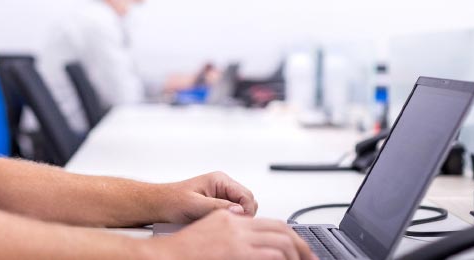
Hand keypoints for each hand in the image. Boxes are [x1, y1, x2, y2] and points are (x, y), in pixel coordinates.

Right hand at [149, 210, 316, 259]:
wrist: (163, 257)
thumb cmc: (181, 251)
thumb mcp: (208, 233)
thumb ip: (229, 234)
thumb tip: (250, 245)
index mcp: (229, 218)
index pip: (270, 222)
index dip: (291, 236)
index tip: (300, 250)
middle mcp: (235, 224)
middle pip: (281, 229)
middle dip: (301, 246)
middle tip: (310, 259)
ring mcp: (236, 238)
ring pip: (281, 241)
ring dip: (297, 254)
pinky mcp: (236, 252)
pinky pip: (271, 254)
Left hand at [155, 172, 257, 223]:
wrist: (160, 205)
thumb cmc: (173, 200)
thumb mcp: (195, 204)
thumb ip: (218, 206)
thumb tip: (239, 210)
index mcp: (220, 180)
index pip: (246, 195)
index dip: (246, 210)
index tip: (239, 222)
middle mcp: (223, 186)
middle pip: (247, 202)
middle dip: (243, 215)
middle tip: (232, 226)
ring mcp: (221, 196)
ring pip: (242, 209)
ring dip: (237, 218)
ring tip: (224, 226)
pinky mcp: (217, 206)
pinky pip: (232, 215)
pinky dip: (230, 221)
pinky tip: (220, 226)